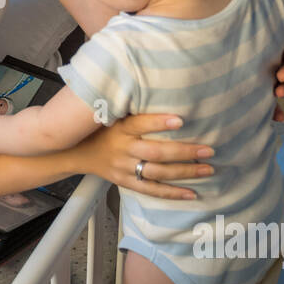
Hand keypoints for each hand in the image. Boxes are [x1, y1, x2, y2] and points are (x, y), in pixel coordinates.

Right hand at [71, 113, 212, 199]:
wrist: (75, 152)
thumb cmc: (101, 128)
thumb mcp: (111, 113)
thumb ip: (133, 107)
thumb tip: (165, 90)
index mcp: (120, 128)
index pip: (140, 124)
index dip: (159, 122)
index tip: (181, 119)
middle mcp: (122, 149)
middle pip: (156, 152)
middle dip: (184, 152)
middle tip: (208, 150)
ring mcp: (123, 168)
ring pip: (157, 172)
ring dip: (185, 172)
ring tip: (207, 168)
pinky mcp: (125, 182)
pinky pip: (151, 190)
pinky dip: (172, 193)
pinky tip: (192, 193)